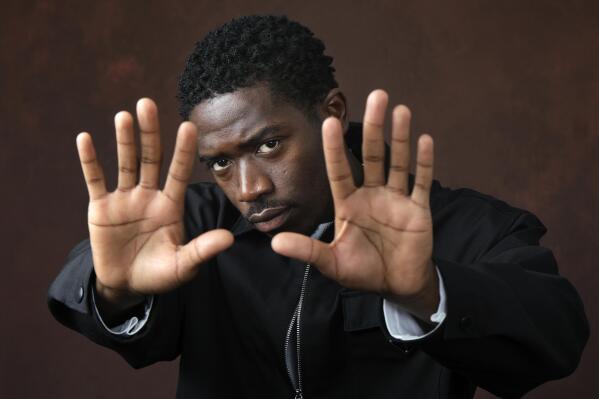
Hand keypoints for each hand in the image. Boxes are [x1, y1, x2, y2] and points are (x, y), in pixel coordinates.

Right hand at [77, 99, 232, 308]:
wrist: (127, 286)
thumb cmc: (160, 274)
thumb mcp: (184, 265)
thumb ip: (203, 249)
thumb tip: (229, 239)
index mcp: (171, 206)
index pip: (179, 172)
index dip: (184, 151)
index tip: (189, 126)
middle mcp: (149, 196)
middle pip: (151, 158)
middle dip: (150, 133)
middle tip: (148, 103)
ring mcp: (124, 199)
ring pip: (125, 164)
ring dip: (123, 140)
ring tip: (124, 116)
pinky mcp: (101, 208)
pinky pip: (95, 180)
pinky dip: (90, 161)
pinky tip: (85, 138)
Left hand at [272, 90, 437, 320]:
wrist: (397, 285)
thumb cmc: (363, 272)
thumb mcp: (332, 263)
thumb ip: (308, 251)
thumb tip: (274, 243)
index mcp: (349, 204)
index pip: (339, 170)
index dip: (334, 148)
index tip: (329, 121)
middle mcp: (372, 195)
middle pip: (373, 155)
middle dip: (374, 127)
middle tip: (376, 95)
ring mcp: (396, 199)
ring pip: (397, 162)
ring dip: (400, 137)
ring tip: (401, 110)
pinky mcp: (418, 209)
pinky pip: (422, 182)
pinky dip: (424, 163)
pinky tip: (424, 140)